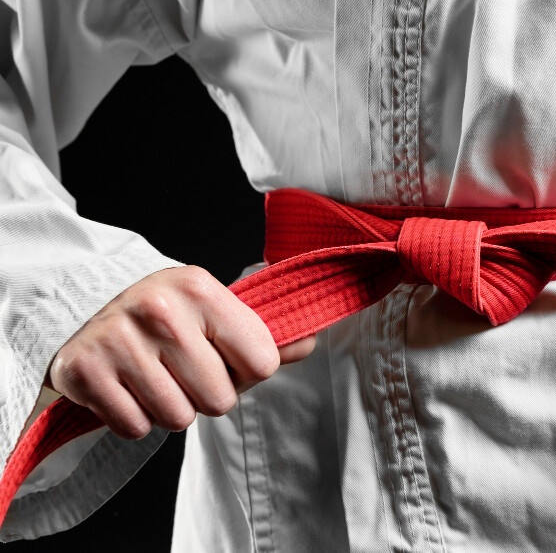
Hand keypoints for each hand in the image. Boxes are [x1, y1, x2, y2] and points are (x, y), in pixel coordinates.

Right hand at [47, 266, 315, 438]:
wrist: (87, 309)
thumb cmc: (169, 318)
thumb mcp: (218, 312)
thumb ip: (269, 334)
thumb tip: (309, 340)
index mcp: (201, 288)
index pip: (262, 362)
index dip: (247, 371)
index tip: (225, 357)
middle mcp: (160, 310)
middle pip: (221, 399)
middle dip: (206, 395)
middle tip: (183, 370)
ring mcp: (119, 339)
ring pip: (178, 419)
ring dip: (170, 409)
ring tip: (155, 378)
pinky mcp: (85, 371)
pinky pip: (135, 427)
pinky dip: (134, 417)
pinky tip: (127, 387)